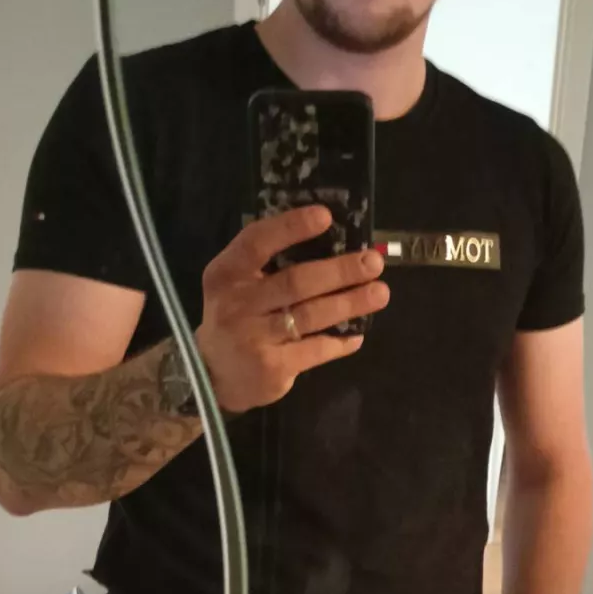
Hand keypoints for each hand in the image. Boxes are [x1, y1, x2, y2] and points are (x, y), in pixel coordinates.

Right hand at [197, 207, 389, 413]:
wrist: (213, 376)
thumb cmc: (235, 317)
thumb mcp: (235, 284)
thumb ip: (267, 264)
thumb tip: (331, 242)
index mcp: (227, 273)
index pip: (257, 242)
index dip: (291, 227)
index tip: (326, 217)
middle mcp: (238, 304)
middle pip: (296, 282)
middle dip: (339, 270)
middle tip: (373, 262)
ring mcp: (255, 338)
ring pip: (311, 315)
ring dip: (350, 303)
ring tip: (380, 293)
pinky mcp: (273, 367)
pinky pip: (316, 349)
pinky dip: (340, 341)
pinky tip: (357, 334)